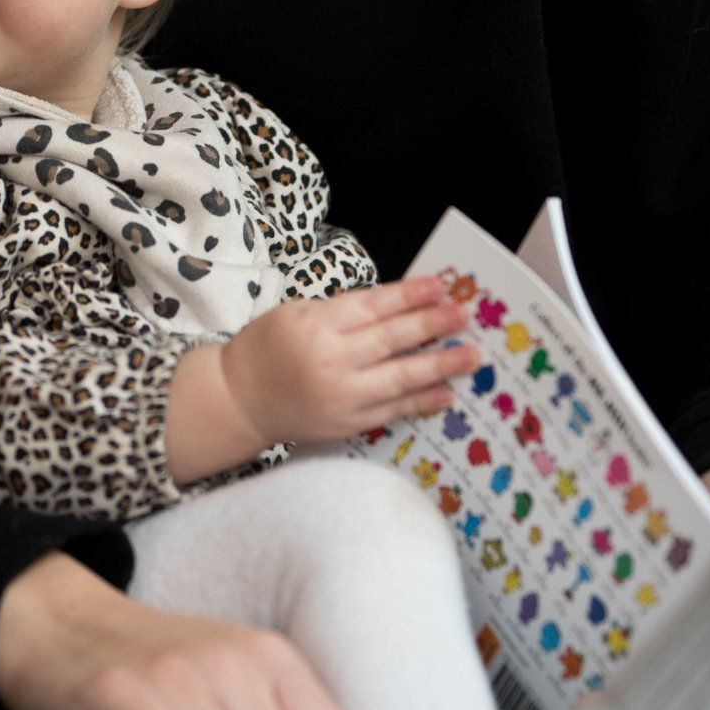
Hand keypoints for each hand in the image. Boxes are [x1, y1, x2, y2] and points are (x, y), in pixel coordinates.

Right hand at [221, 274, 478, 445]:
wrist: (239, 400)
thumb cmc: (265, 349)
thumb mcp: (294, 313)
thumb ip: (341, 312)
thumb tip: (397, 307)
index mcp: (316, 325)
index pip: (373, 306)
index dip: (410, 295)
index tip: (441, 286)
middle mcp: (331, 360)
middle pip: (392, 339)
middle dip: (433, 325)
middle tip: (464, 315)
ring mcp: (341, 395)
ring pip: (400, 377)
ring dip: (440, 365)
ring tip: (471, 355)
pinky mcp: (346, 423)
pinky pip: (392, 411)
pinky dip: (421, 401)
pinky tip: (446, 393)